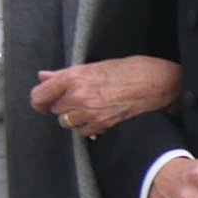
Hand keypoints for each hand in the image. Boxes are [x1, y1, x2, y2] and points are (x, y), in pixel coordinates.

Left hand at [31, 57, 183, 136]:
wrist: (157, 84)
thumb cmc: (130, 70)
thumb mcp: (95, 66)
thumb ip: (65, 75)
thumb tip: (44, 77)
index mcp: (74, 78)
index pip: (39, 97)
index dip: (41, 100)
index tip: (45, 100)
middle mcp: (78, 98)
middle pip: (54, 111)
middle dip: (63, 105)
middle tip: (80, 96)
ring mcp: (89, 115)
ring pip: (68, 123)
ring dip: (75, 117)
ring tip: (93, 105)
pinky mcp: (101, 128)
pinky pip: (83, 132)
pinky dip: (88, 126)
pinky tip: (101, 114)